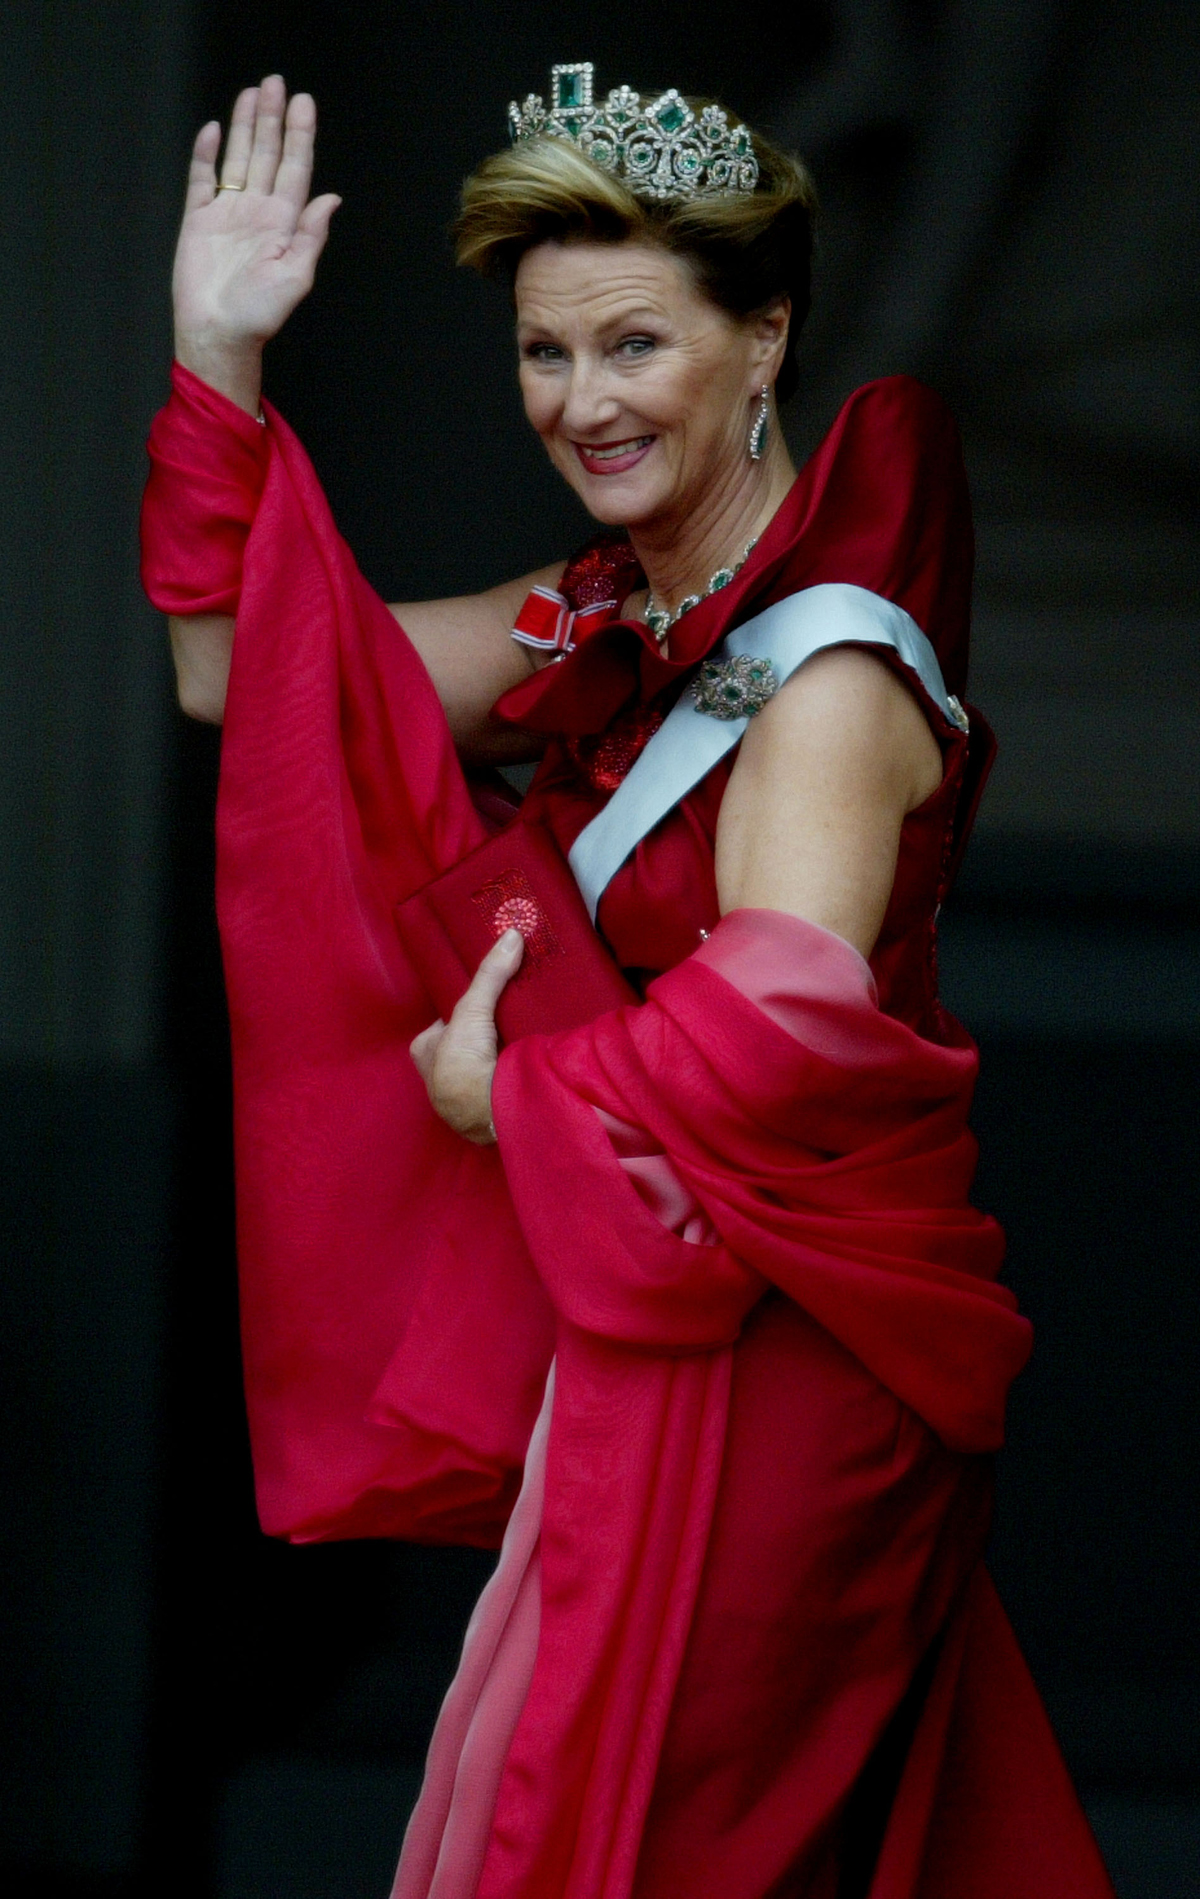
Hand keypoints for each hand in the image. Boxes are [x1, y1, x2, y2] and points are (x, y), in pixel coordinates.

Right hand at [172, 75, 340, 411]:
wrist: (218, 334)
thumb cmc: (258, 316)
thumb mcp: (295, 277)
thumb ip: (311, 235)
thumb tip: (331, 198)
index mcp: (283, 223)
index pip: (295, 168)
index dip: (300, 135)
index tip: (303, 104)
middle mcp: (257, 212)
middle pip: (266, 154)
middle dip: (272, 119)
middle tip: (276, 83)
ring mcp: (228, 213)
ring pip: (237, 158)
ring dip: (244, 126)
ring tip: (251, 94)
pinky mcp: (198, 220)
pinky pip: (202, 179)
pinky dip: (205, 154)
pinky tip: (213, 130)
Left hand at [409, 930, 524, 1143]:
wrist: (484, 1111)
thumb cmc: (461, 1061)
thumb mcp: (472, 1009)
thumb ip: (490, 974)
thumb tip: (511, 934)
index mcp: (425, 1051)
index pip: (448, 1021)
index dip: (469, 1008)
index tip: (492, 996)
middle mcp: (439, 1073)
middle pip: (466, 1040)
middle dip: (486, 1031)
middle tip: (513, 1012)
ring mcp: (462, 1094)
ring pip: (483, 1063)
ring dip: (500, 1053)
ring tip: (525, 1034)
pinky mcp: (486, 1108)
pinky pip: (499, 1081)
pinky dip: (511, 1072)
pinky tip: (528, 1061)